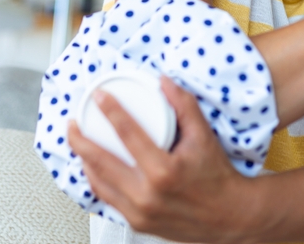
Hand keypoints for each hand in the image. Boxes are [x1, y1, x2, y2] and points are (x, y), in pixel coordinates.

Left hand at [68, 76, 253, 242]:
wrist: (230, 216)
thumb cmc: (218, 177)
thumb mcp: (203, 135)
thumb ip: (184, 105)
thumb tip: (164, 81)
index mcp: (164, 171)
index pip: (128, 133)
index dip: (110, 110)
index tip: (99, 97)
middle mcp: (148, 195)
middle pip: (101, 161)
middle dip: (80, 139)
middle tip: (73, 122)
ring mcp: (140, 212)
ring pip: (98, 182)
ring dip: (83, 160)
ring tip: (78, 142)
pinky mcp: (137, 222)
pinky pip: (107, 199)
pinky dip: (95, 180)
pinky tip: (92, 167)